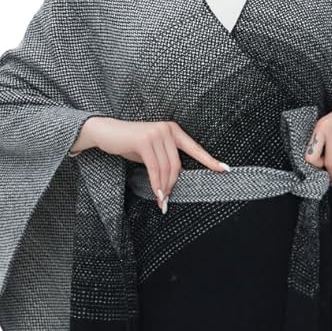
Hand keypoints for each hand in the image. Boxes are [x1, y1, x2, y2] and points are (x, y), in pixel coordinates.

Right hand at [92, 118, 229, 210]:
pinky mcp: (145, 140)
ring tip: (162, 200)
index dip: (210, 161)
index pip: (195, 149)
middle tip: (167, 201)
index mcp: (174, 130)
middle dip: (173, 185)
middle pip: (177, 165)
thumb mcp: (152, 151)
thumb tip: (174, 180)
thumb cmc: (130, 143)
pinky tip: (157, 193)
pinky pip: (154, 168)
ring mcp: (157, 133)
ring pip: (167, 168)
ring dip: (164, 187)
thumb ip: (166, 159)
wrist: (107, 132)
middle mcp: (168, 129)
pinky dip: (156, 183)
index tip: (225, 170)